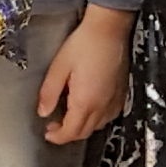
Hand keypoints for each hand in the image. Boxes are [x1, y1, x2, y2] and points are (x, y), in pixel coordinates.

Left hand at [35, 11, 131, 145]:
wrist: (109, 29)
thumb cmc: (84, 44)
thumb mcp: (59, 67)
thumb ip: (49, 93)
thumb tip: (43, 112)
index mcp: (85, 101)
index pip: (71, 132)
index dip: (57, 137)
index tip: (47, 133)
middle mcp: (102, 106)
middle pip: (85, 132)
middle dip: (68, 134)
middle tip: (54, 125)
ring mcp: (114, 101)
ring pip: (98, 126)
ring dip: (82, 127)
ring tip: (69, 116)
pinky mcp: (121, 94)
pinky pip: (109, 116)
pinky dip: (97, 119)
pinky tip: (88, 107)